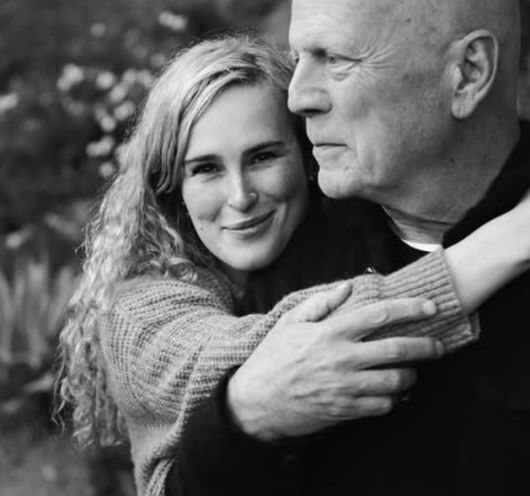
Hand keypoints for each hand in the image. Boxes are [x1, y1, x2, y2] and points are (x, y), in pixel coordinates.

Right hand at [227, 283, 442, 440]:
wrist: (256, 401)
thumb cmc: (273, 357)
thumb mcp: (290, 323)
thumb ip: (321, 302)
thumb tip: (347, 286)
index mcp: (330, 332)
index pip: (379, 315)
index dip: (409, 309)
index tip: (431, 306)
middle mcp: (342, 358)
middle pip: (397, 349)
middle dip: (426, 346)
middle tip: (438, 345)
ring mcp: (345, 386)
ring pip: (395, 381)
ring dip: (412, 375)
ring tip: (414, 371)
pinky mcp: (345, 410)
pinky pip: (383, 406)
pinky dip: (395, 399)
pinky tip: (394, 393)